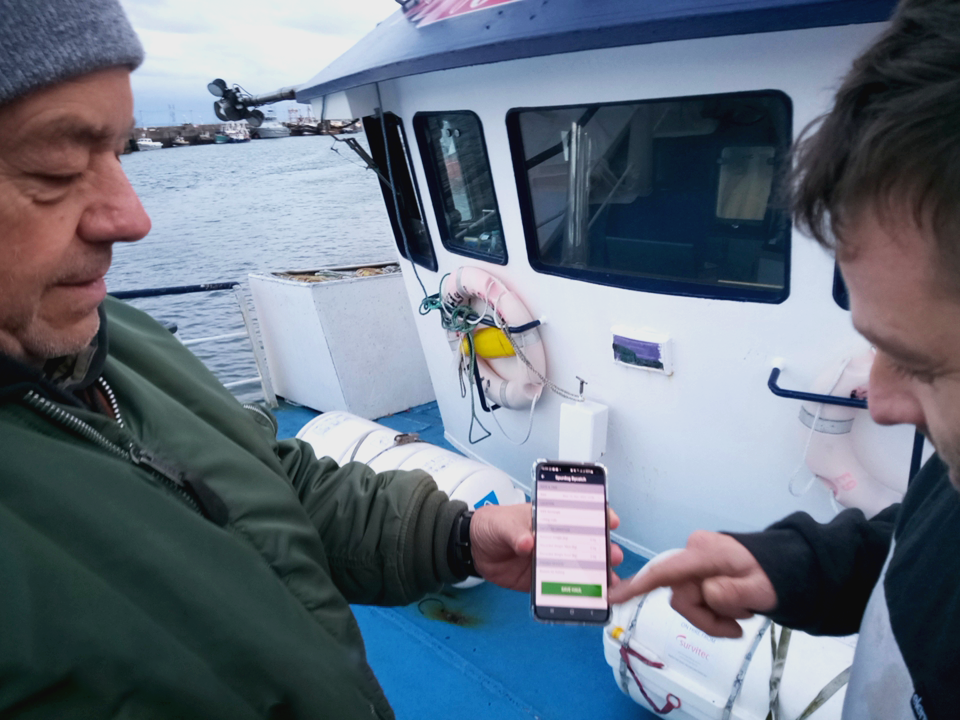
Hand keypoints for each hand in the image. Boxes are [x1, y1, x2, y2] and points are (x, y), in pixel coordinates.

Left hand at [470, 503, 624, 591]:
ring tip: (608, 581)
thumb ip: (515, 532)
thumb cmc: (492, 526)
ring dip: (595, 574)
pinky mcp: (542, 580)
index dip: (599, 515)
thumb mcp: (503, 523)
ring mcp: (551, 560)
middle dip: (603, 549)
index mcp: (550, 518)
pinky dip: (574, 593)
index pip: (580, 514)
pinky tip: (585, 598)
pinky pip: (561, 587)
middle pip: (586, 543)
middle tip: (612, 556)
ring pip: (579, 567)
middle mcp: (556, 539)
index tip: (610, 520)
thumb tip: (527, 542)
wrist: (474, 549)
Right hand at [607, 530, 776, 637]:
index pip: (666, 571)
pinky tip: (734, 613)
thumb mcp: (760, 589)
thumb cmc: (773, 576)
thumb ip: (732, 593)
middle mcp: (693, 551)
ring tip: (740, 616)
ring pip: (687, 601)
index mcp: (704, 552)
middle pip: (681, 596)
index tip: (612, 595)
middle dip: (706, 617)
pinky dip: (712, 612)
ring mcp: (694, 561)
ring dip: (712, 616)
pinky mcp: (697, 570)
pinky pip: (694, 598)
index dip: (639, 584)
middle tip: (736, 627)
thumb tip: (707, 593)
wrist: (785, 569)